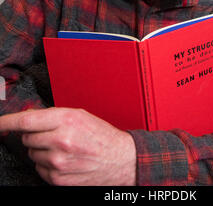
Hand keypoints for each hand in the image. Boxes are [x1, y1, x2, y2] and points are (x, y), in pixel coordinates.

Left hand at [0, 107, 135, 185]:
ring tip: (62, 148)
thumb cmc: (101, 136)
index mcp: (66, 120)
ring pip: (32, 154)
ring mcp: (58, 162)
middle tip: (52, 134)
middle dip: (34, 135)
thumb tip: (29, 118)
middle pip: (27, 138)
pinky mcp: (59, 178)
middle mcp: (61, 140)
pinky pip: (40, 169)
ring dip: (42, 150)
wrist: (120, 160)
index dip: (7, 122)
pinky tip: (64, 160)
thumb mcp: (80, 116)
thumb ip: (53, 115)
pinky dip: (47, 165)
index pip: (26, 120)